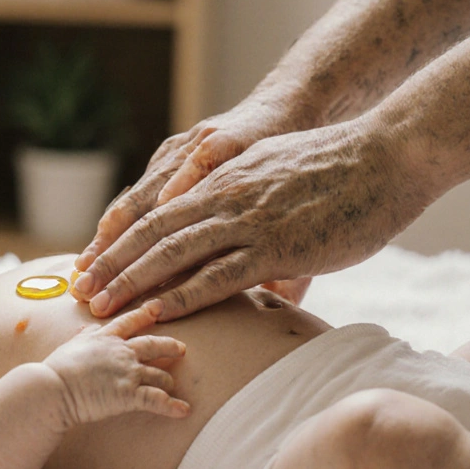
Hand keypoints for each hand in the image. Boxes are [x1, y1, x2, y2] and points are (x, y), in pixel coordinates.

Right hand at [43, 301, 190, 426]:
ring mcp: (128, 372)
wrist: (53, 388)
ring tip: (172, 387)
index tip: (157, 308)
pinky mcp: (130, 394)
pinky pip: (157, 399)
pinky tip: (184, 411)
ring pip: (159, 374)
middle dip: (170, 346)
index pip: (129, 322)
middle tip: (182, 349)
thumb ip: (84, 336)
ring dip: (168, 381)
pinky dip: (173, 406)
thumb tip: (90, 327)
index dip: (145, 314)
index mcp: (106, 338)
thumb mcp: (70, 345)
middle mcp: (121, 352)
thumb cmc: (56, 370)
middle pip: (153, 345)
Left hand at [71, 118, 435, 320]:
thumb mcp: (285, 177)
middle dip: (111, 264)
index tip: (96, 262)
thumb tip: (252, 248)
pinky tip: (153, 315)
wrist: (390, 153)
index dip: (122, 239)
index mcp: (225, 178)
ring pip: (172, 254)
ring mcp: (247, 219)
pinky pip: (215, 275)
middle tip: (79, 292)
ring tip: (100, 310)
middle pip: (151, 232)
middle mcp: (225, 195)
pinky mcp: (275, 245)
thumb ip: (259, 206)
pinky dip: (178, 298)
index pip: (158, 209)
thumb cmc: (348, 170)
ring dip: (131, 284)